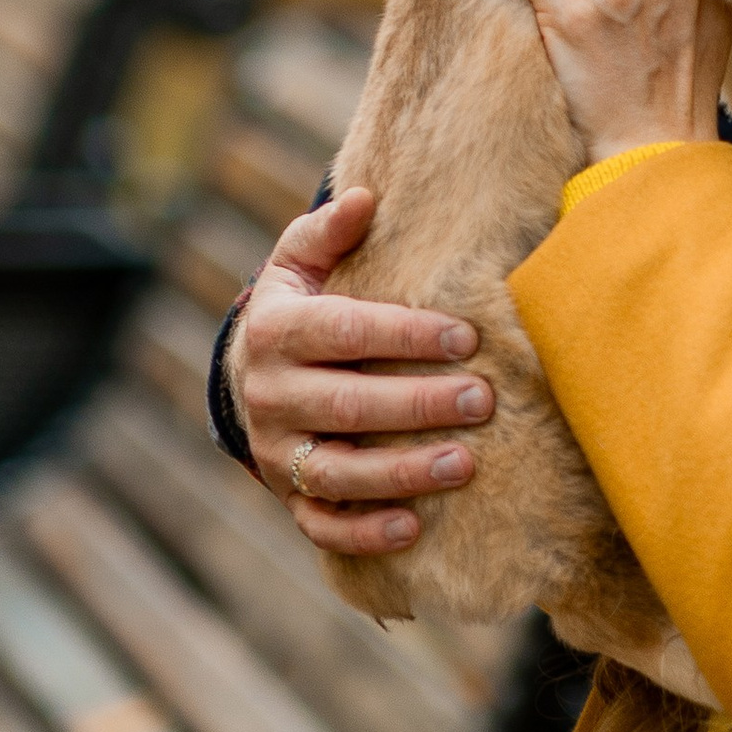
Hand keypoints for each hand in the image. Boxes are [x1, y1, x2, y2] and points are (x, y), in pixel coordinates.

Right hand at [230, 186, 494, 557]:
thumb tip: (364, 199)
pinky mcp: (288, 496)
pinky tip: (413, 528)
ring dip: (401, 473)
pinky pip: (322, 524)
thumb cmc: (298, 308)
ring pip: (337, 472)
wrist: (247, 375)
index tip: (466, 336)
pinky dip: (363, 532)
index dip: (406, 336)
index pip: (345, 332)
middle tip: (483, 399)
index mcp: (274, 332)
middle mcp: (268, 396)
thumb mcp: (298, 264)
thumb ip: (327, 233)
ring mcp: (276, 452)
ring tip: (466, 463)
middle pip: (346, 405)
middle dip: (417, 404)